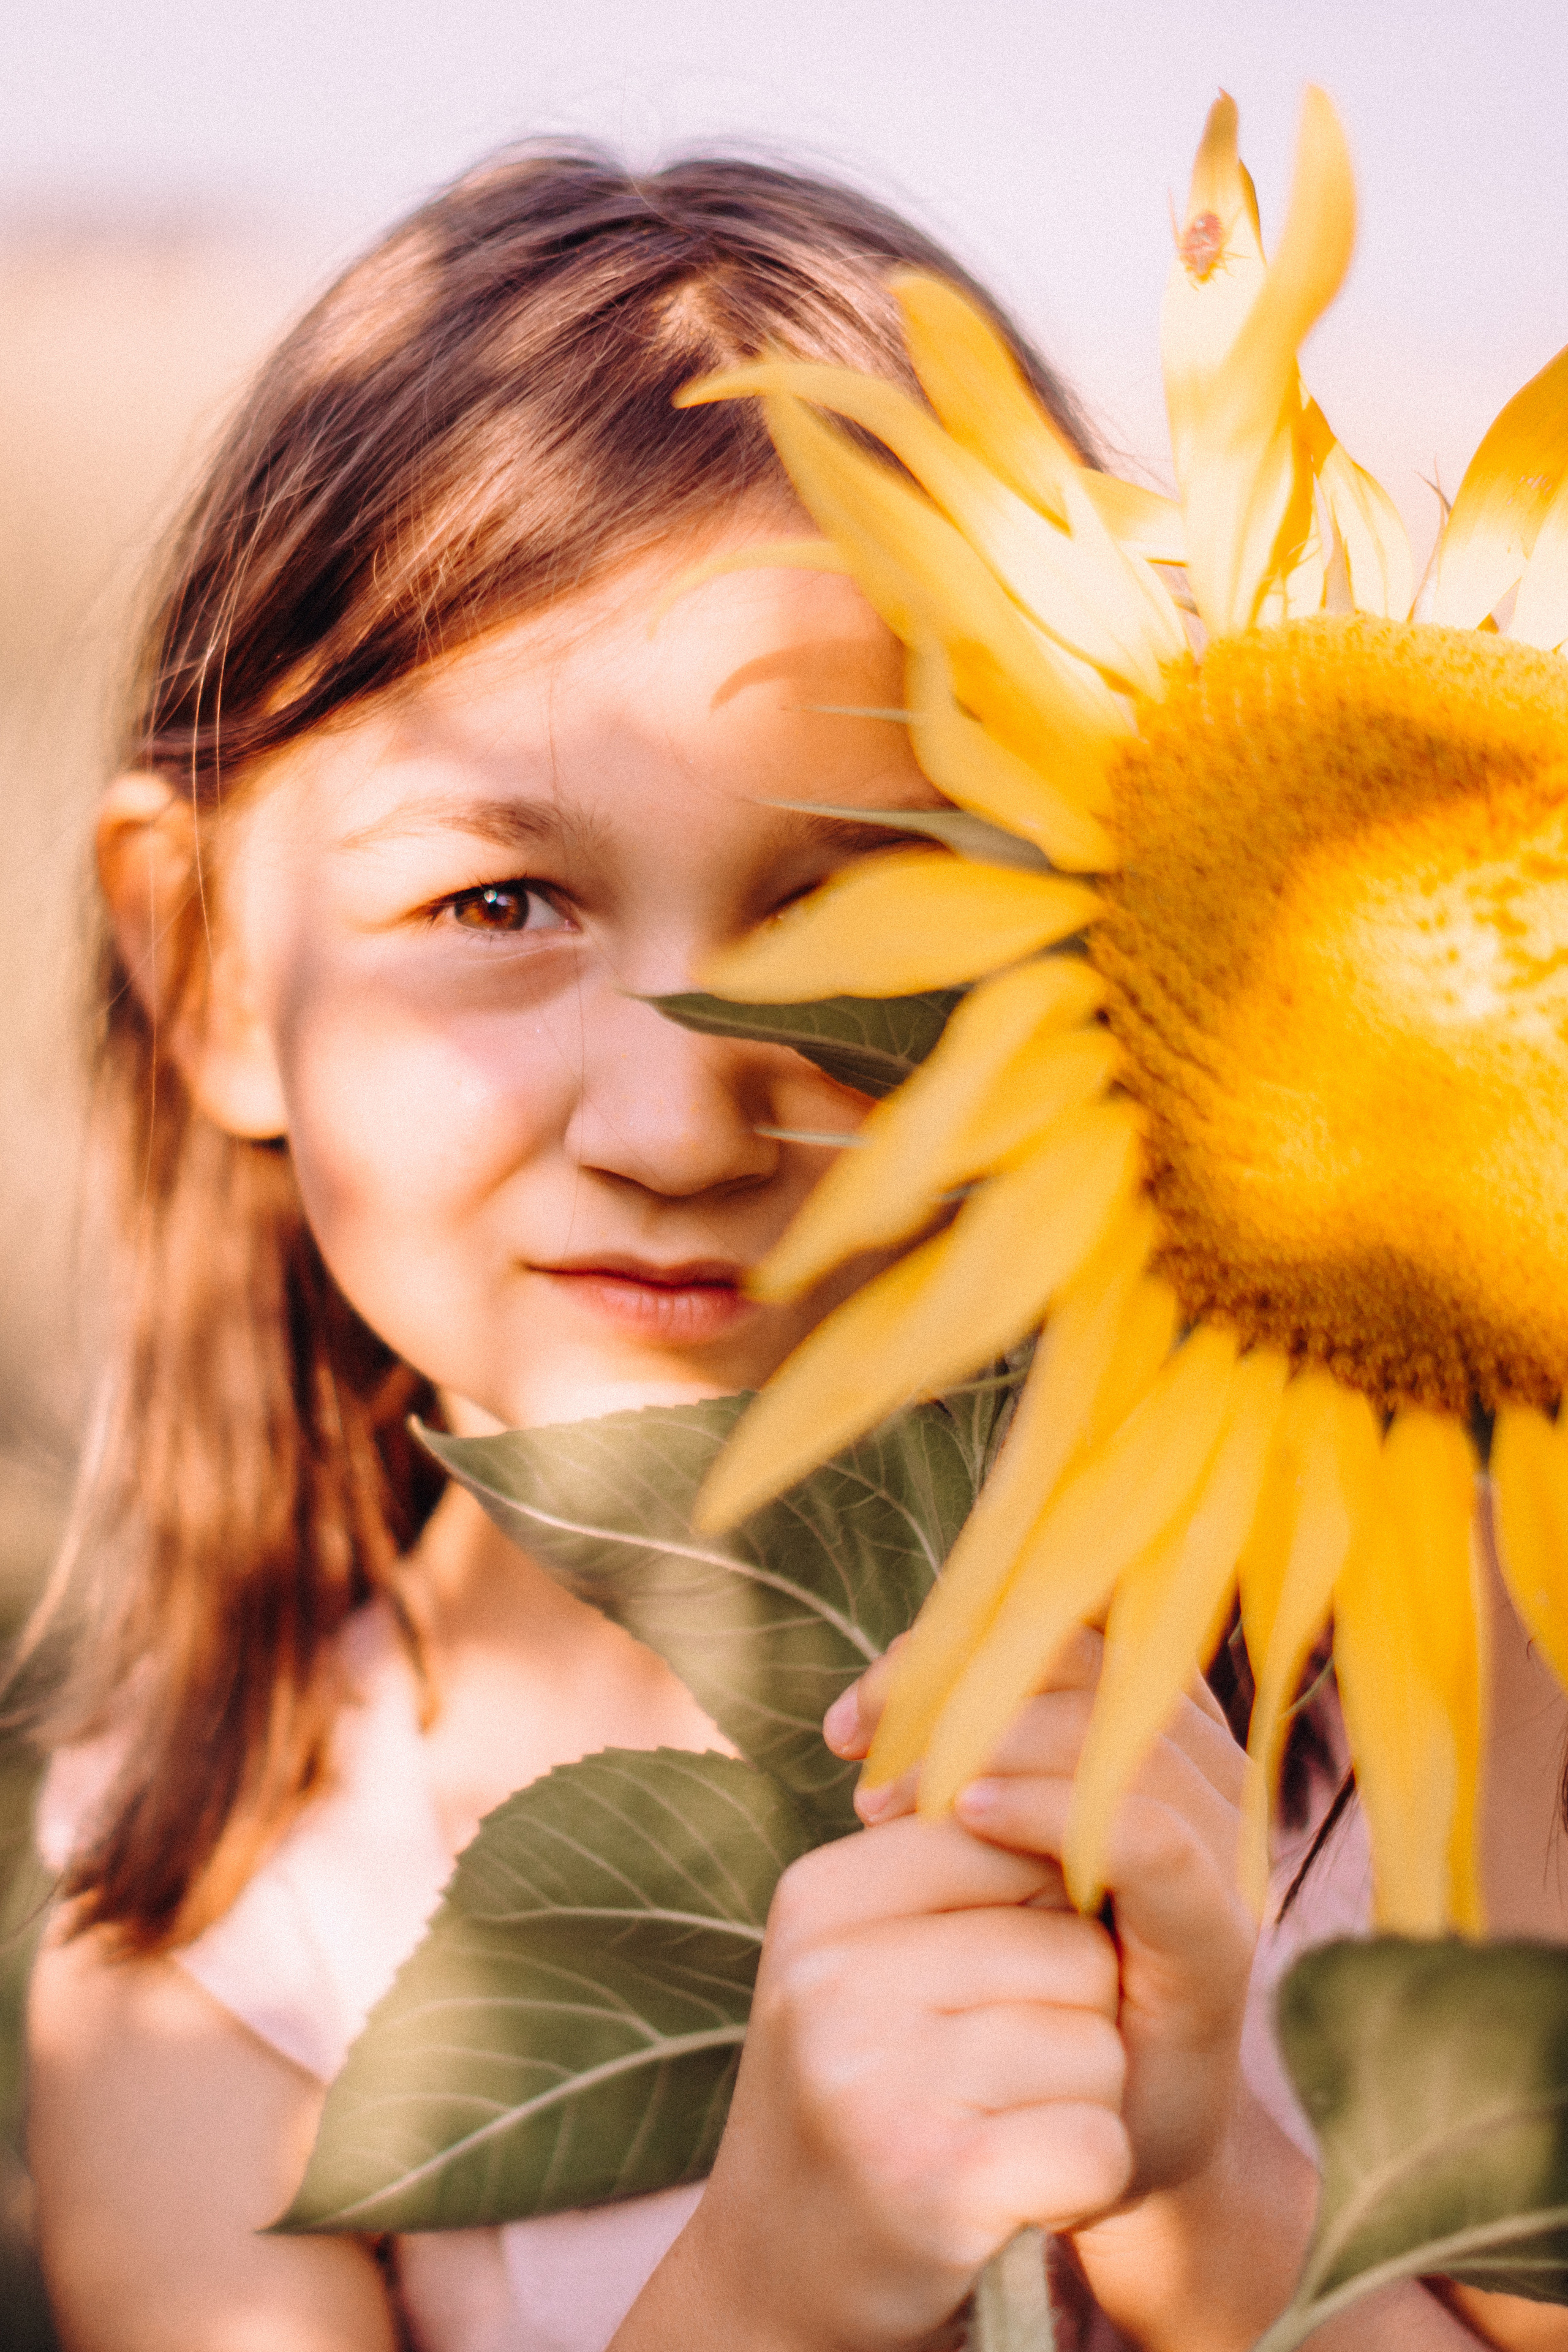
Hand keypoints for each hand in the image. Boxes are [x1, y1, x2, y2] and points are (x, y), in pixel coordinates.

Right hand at [688, 1812, 1129, 2350]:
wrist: (779, 2274)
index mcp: (820, 1896)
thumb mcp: (866, 1956)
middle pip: (1074, 1947)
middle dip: (1072, 2016)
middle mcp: (834, 1976)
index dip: (1043, 1917)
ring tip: (998, 2129)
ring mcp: (878, 2080)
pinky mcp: (937, 2183)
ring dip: (1081, 2101)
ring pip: (1096, 2045)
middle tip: (991, 2079)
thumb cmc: (863, 2087)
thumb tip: (1089, 1788)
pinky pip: (1098, 2143)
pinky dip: (1087, 2178)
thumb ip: (959, 1867)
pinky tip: (1022, 2191)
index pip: (1015, 1839)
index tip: (991, 1985)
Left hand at [825, 1625, 1255, 2201]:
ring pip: (1118, 1725)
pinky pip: (1148, 1828)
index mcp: (1152, 1729)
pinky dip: (1053, 1806)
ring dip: (989, 1740)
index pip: (1067, 1618)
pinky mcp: (1218, 1930)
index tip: (848, 1718)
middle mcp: (1206, 1769)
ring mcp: (1224, 1848)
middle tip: (861, 1756)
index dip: (952, 1637)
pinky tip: (971, 1816)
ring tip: (892, 1802)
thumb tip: (875, 1701)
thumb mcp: (980, 1844)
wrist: (1086, 2139)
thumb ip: (966, 1757)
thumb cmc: (1018, 1978)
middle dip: (955, 1684)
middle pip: (1088, 1655)